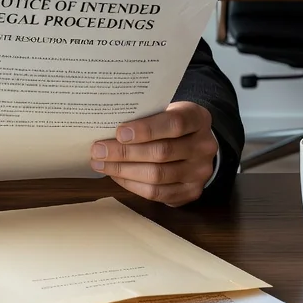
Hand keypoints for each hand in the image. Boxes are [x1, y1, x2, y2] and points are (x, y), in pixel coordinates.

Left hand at [89, 101, 217, 206]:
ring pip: (157, 176)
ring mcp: (200, 172)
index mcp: (198, 118)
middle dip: (125, 153)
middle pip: (162, 152)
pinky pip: (158, 193)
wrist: (194, 143)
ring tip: (101, 164)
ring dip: (124, 171)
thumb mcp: (164, 110)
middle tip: (98, 150)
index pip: (174, 123)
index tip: (119, 133)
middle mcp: (204, 146)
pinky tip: (116, 175)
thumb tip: (106, 125)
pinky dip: (132, 185)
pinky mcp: (192, 192)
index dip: (146, 129)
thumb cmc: (169, 123)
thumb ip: (144, 115)